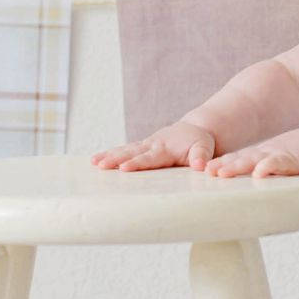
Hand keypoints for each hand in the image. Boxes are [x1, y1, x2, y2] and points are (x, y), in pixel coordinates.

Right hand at [91, 120, 216, 171]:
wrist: (194, 129)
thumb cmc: (199, 142)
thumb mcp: (204, 148)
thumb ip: (201, 156)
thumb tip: (200, 166)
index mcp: (166, 148)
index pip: (149, 158)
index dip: (137, 163)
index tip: (123, 168)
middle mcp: (152, 145)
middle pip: (131, 152)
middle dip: (115, 159)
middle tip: (101, 165)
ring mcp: (145, 145)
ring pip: (124, 150)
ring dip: (109, 156)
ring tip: (93, 163)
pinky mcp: (141, 147)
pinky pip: (124, 150)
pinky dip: (110, 154)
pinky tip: (95, 161)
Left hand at [204, 127, 298, 178]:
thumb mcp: (274, 162)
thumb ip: (260, 171)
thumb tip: (245, 183)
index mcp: (258, 157)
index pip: (235, 160)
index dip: (219, 164)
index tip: (201, 172)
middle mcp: (263, 156)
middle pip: (239, 160)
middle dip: (222, 166)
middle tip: (206, 172)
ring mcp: (276, 157)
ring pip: (253, 160)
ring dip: (237, 166)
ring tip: (222, 172)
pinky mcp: (292, 160)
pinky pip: (278, 164)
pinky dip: (268, 167)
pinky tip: (259, 172)